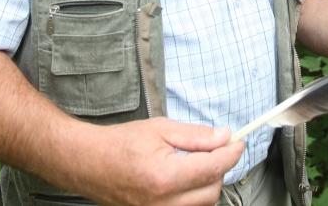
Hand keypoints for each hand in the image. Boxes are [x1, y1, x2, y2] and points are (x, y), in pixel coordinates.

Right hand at [72, 118, 243, 205]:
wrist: (89, 162)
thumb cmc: (120, 144)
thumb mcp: (160, 129)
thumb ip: (196, 135)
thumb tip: (224, 137)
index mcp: (165, 176)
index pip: (213, 167)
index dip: (231, 153)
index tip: (237, 143)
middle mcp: (163, 202)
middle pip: (212, 190)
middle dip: (218, 168)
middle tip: (214, 149)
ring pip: (202, 204)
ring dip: (207, 183)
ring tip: (195, 163)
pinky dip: (193, 196)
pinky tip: (185, 179)